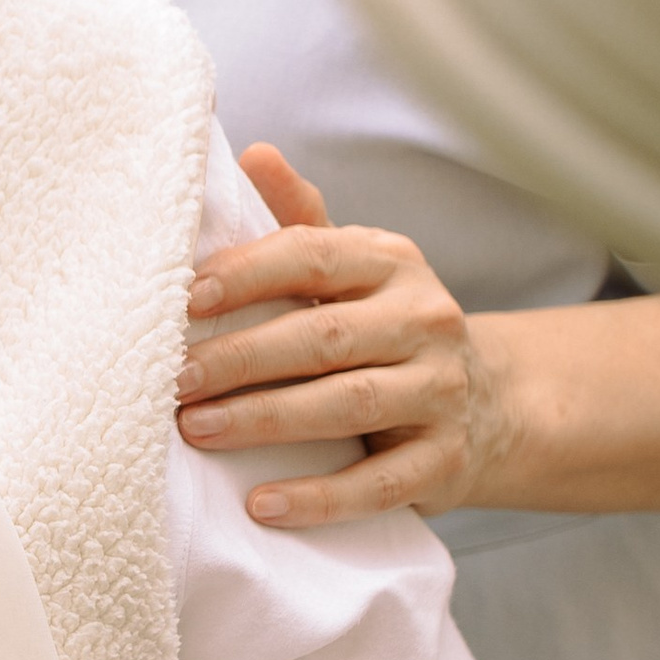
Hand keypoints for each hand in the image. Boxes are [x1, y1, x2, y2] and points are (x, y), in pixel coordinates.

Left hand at [177, 144, 516, 525]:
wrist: (487, 403)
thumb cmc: (384, 328)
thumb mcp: (351, 268)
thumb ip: (299, 221)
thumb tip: (252, 153)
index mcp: (391, 263)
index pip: (312, 256)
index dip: (245, 274)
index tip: (183, 299)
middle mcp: (425, 320)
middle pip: (321, 337)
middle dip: (239, 358)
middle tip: (171, 379)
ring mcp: (441, 392)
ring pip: (347, 405)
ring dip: (265, 420)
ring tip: (198, 430)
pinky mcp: (445, 461)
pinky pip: (379, 484)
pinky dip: (319, 498)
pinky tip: (261, 506)